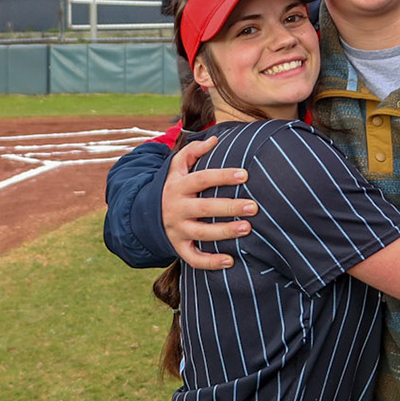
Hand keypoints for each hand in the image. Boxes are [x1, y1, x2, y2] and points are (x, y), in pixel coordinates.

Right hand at [161, 136, 255, 270]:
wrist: (146, 215)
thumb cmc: (173, 187)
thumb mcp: (176, 167)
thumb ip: (193, 151)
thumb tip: (215, 138)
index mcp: (178, 186)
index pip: (201, 179)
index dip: (222, 176)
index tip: (244, 175)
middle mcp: (177, 208)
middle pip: (204, 207)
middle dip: (229, 207)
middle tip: (254, 207)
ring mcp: (177, 229)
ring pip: (201, 233)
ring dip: (225, 232)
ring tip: (247, 228)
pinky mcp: (178, 247)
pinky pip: (193, 258)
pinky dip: (210, 262)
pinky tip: (230, 261)